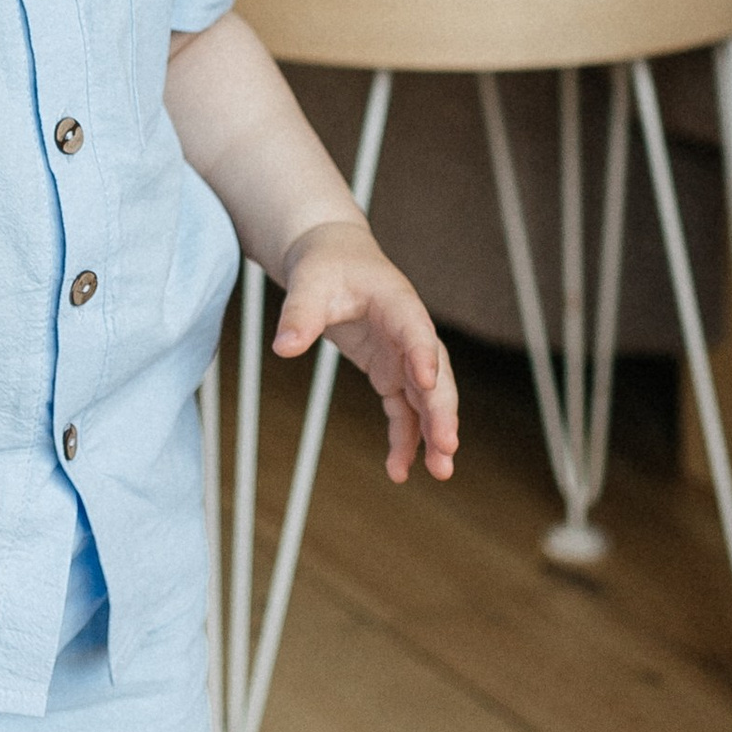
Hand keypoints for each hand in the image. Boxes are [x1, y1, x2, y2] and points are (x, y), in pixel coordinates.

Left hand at [272, 220, 458, 481]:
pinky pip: (403, 411)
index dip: (422, 355)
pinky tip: (398, 470)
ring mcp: (403, 357)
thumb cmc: (326, 265)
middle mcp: (409, 333)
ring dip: (433, 433)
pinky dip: (404, 438)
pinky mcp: (391, 373)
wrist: (334, 259)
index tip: (427, 384)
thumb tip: (284, 346)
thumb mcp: (308, 283)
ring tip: (439, 472)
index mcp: (397, 302)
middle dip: (442, 411)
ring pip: (426, 399)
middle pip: (435, 374)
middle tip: (447, 447)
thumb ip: (299, 313)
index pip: (415, 330)